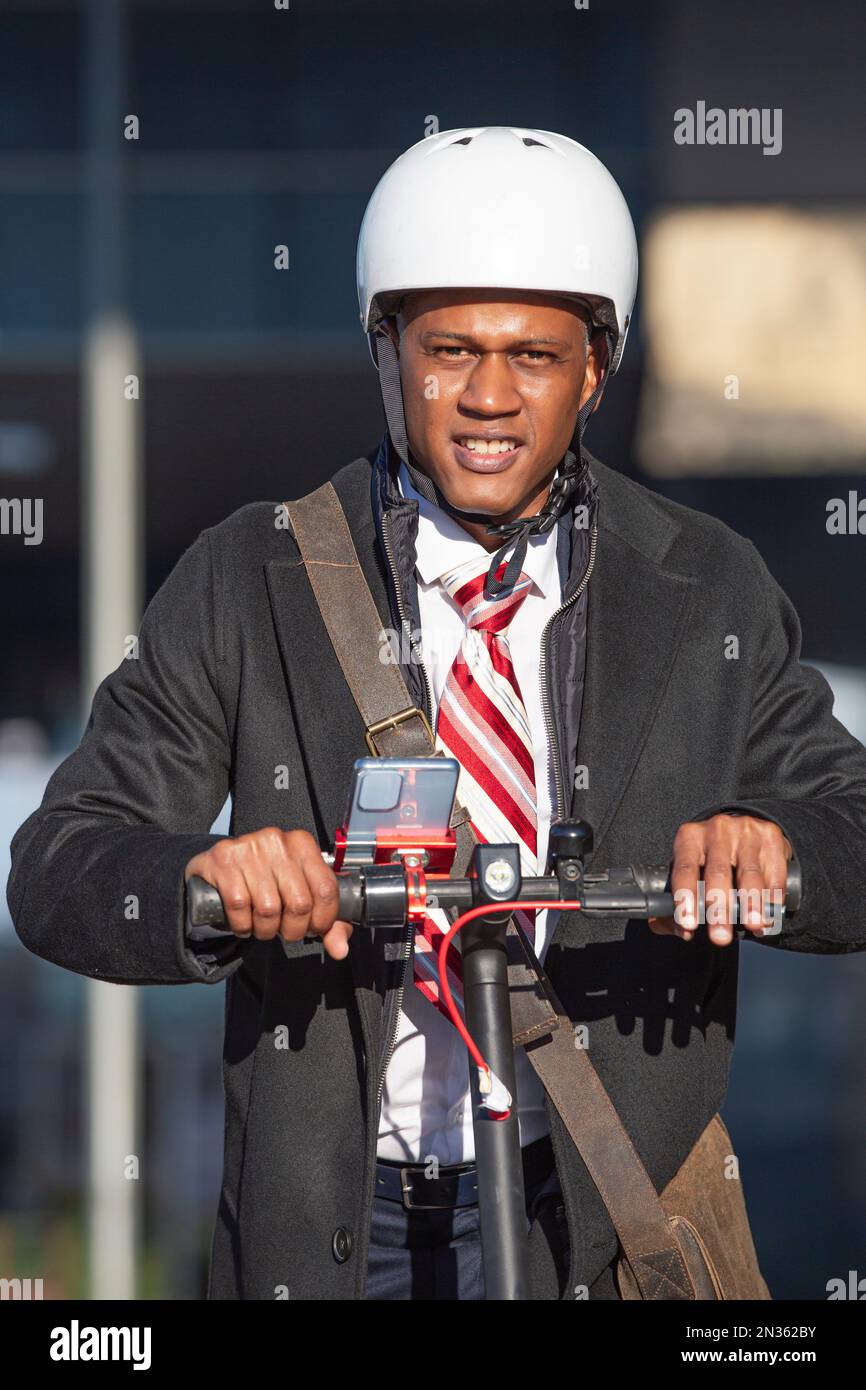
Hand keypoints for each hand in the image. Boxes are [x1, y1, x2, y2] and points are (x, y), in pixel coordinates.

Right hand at [185, 828, 352, 959]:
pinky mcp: (223, 860)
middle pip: (299, 903)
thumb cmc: (267, 881)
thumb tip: (340, 949)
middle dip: (293, 930)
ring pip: (268, 908)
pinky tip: (243, 921)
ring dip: (265, 930)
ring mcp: (249, 848)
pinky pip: (239, 906)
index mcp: (302, 844)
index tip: (313, 928)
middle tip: (284, 931)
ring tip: (262, 925)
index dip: (322, 919)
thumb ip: (328, 923)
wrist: (220, 867)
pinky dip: (242, 924)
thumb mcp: (301, 894)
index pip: (326, 889)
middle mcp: (277, 841)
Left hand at [648, 814, 792, 945]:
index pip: (685, 869)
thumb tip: (682, 932)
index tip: (689, 925)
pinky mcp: (771, 836)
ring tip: (752, 927)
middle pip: (718, 873)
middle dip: (719, 909)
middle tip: (720, 937)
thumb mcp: (690, 870)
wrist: (743, 829)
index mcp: (689, 838)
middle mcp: (717, 830)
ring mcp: (746, 831)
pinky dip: (773, 897)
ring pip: (748, 873)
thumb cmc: (710, 858)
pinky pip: (773, 872)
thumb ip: (680, 903)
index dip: (686, 898)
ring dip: (751, 904)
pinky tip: (771, 915)